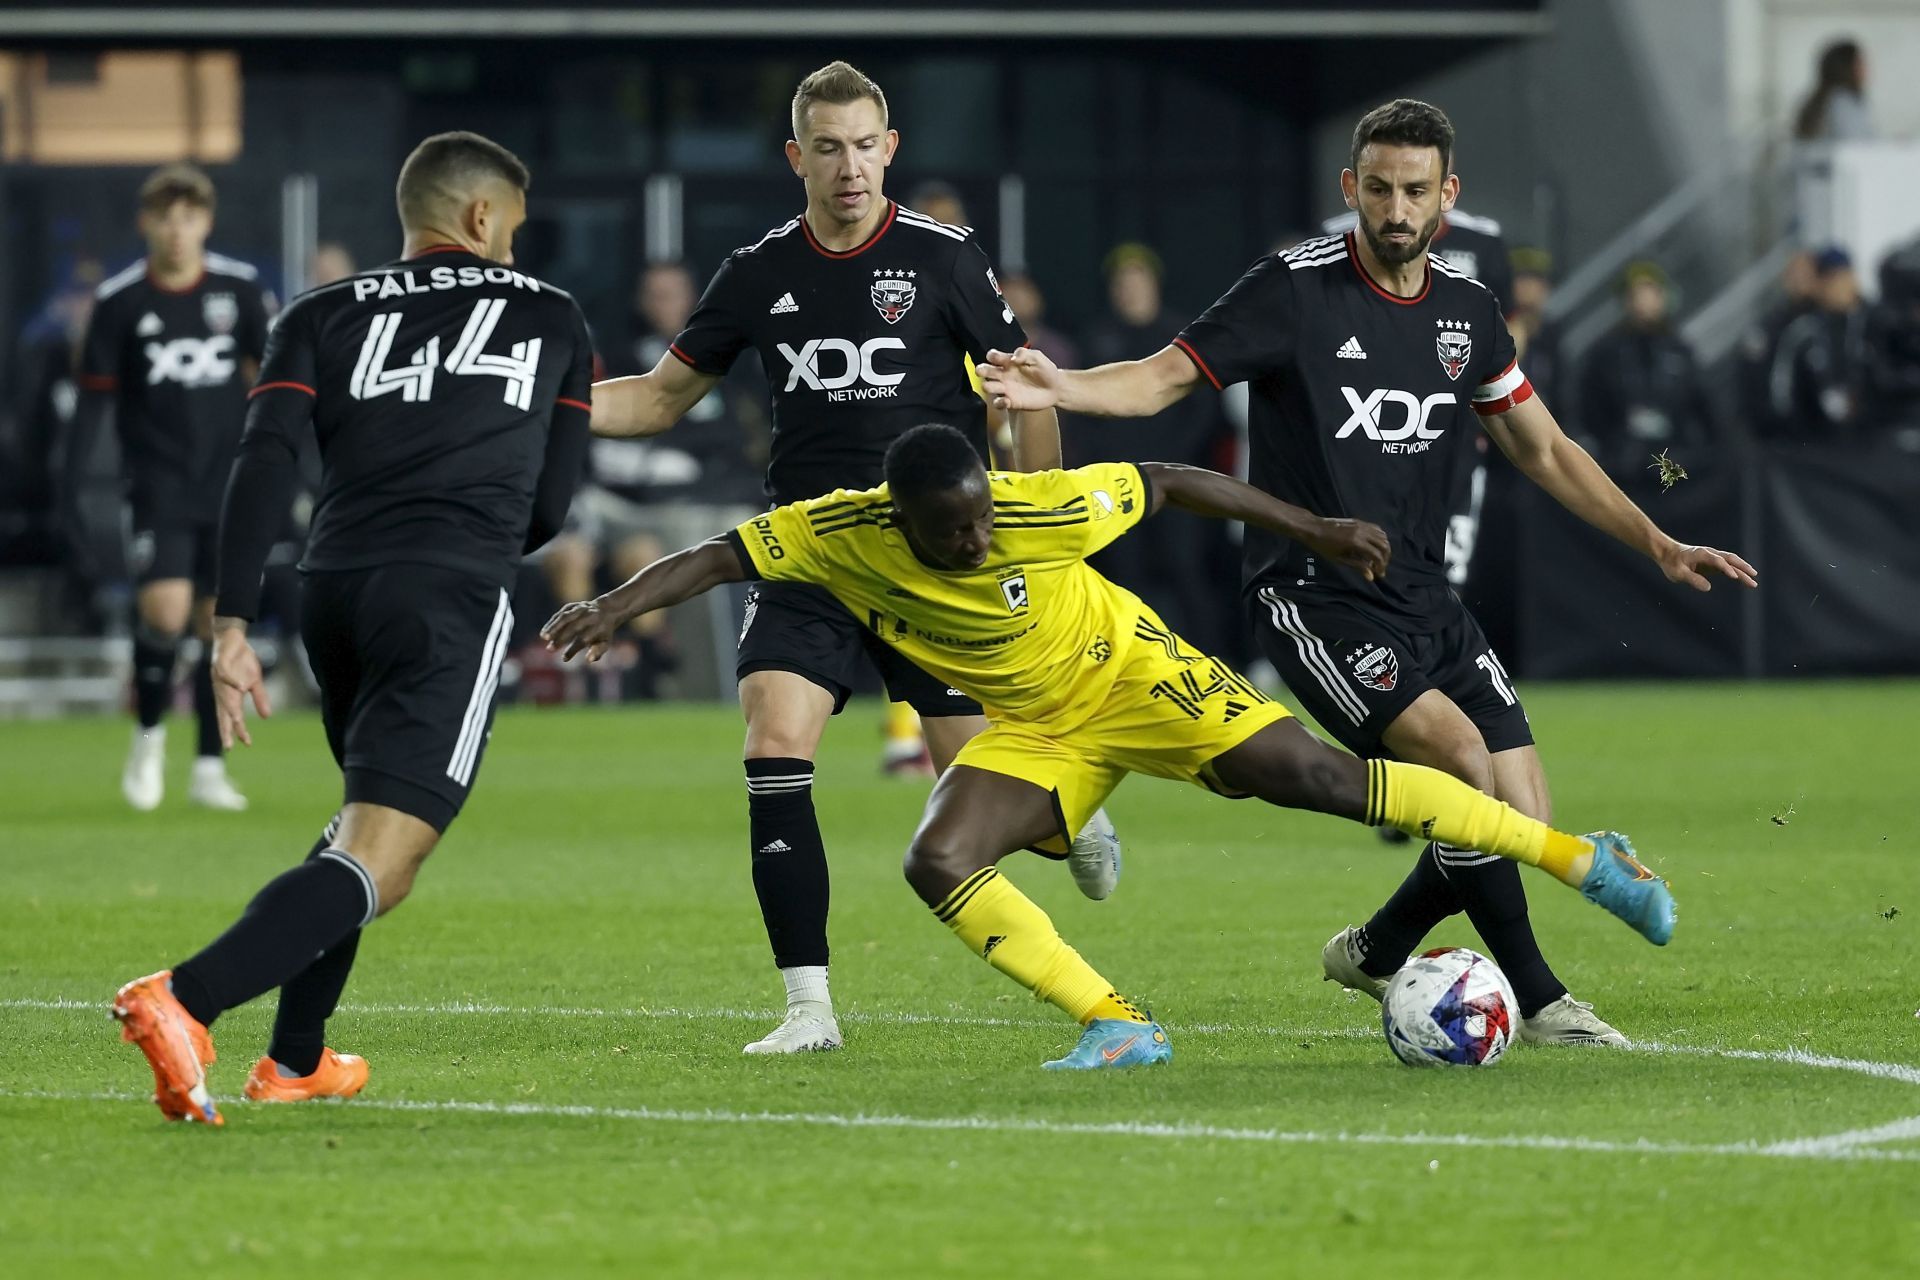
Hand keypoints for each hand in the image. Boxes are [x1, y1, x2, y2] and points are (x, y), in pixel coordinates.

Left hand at [210, 622, 270, 748]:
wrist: (232, 639)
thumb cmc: (242, 661)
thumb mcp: (255, 681)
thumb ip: (259, 698)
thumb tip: (266, 717)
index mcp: (230, 696)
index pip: (232, 718)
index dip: (237, 731)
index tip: (247, 743)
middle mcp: (222, 690)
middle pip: (223, 713)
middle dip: (226, 729)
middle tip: (228, 745)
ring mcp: (220, 678)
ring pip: (224, 697)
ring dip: (230, 709)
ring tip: (237, 721)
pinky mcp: (221, 664)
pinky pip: (226, 675)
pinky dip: (233, 681)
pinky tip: (241, 687)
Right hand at [541, 598, 623, 661]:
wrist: (606, 610)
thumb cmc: (603, 632)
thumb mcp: (605, 642)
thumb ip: (598, 651)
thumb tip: (588, 660)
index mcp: (599, 626)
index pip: (584, 638)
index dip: (574, 649)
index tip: (564, 659)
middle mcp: (590, 616)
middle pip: (574, 627)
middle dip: (561, 638)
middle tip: (550, 649)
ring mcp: (581, 609)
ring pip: (566, 617)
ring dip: (554, 626)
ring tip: (544, 637)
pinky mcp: (573, 605)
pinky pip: (560, 613)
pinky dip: (552, 622)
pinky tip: (545, 632)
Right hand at [977, 347, 1062, 412]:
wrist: (1055, 388)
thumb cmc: (1046, 370)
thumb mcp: (1037, 357)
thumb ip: (1024, 354)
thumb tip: (1012, 358)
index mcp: (1008, 362)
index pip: (993, 356)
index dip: (992, 356)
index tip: (998, 359)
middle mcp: (1004, 375)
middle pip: (985, 371)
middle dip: (981, 370)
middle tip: (983, 372)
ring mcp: (1006, 389)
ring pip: (988, 387)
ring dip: (988, 387)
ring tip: (999, 387)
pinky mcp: (1011, 402)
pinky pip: (998, 403)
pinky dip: (999, 402)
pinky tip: (1006, 401)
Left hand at [1308, 518, 1392, 581]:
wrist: (1314, 528)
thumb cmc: (1324, 546)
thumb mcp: (1339, 559)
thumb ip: (1357, 566)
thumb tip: (1371, 576)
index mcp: (1356, 542)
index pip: (1376, 555)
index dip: (1380, 566)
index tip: (1379, 574)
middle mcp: (1362, 531)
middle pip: (1384, 545)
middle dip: (1385, 558)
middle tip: (1380, 568)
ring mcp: (1362, 524)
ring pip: (1383, 536)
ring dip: (1384, 548)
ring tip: (1378, 559)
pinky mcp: (1360, 521)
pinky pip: (1376, 529)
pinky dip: (1380, 538)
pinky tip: (1374, 547)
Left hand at [1658, 542, 1757, 591]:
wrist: (1667, 553)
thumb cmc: (1671, 563)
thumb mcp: (1678, 573)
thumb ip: (1692, 579)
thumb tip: (1708, 588)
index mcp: (1701, 554)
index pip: (1717, 560)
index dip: (1726, 568)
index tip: (1734, 577)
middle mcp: (1710, 553)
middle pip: (1730, 559)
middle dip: (1742, 567)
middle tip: (1753, 577)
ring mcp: (1713, 557)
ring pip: (1731, 562)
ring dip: (1743, 569)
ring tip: (1754, 578)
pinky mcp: (1713, 562)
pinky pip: (1728, 566)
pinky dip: (1737, 570)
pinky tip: (1744, 577)